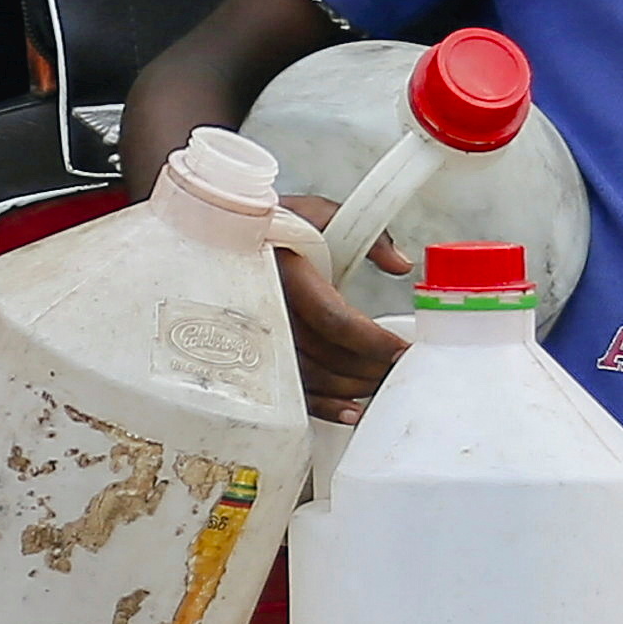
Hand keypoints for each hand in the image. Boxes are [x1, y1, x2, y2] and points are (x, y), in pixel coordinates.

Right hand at [275, 198, 411, 422]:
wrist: (219, 237)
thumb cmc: (272, 226)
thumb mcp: (317, 213)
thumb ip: (367, 235)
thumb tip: (400, 266)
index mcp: (285, 274)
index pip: (335, 320)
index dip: (373, 341)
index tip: (402, 349)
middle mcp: (268, 310)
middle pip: (328, 356)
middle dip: (372, 367)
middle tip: (401, 367)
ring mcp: (259, 338)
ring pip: (312, 378)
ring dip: (353, 387)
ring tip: (382, 382)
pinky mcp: (256, 356)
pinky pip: (291, 392)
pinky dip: (323, 406)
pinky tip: (350, 410)